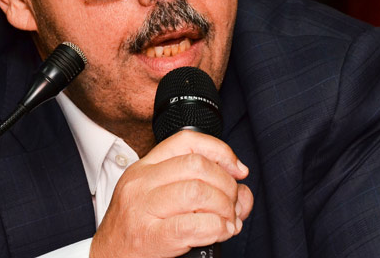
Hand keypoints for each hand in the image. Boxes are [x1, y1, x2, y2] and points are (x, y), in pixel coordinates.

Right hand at [90, 130, 253, 257]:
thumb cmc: (137, 229)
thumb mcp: (161, 199)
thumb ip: (201, 189)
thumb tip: (243, 192)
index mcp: (144, 168)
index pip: (186, 141)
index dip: (219, 151)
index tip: (236, 169)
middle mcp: (141, 183)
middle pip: (198, 166)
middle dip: (227, 185)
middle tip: (233, 204)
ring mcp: (142, 209)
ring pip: (198, 192)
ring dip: (224, 208)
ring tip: (228, 221)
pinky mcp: (149, 237)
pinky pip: (192, 226)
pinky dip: (216, 228)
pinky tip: (220, 232)